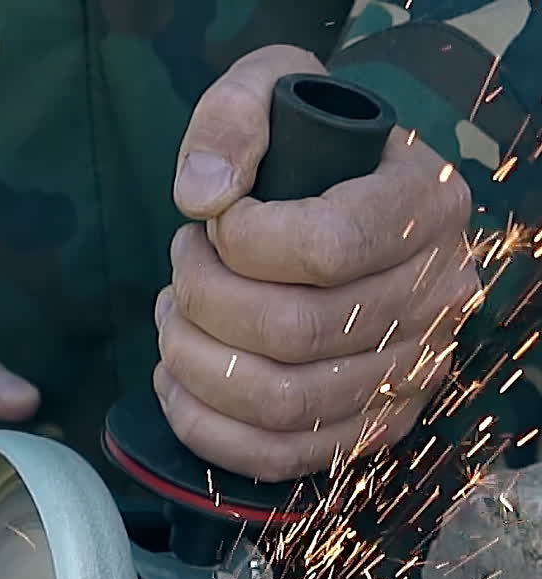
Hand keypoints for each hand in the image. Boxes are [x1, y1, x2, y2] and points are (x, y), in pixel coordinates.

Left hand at [154, 45, 478, 481]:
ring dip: (197, 366)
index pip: (328, 246)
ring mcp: (408, 373)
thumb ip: (235, 116)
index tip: (213, 223)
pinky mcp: (372, 427)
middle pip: (296, 333)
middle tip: (180, 270)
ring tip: (173, 321)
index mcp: (426, 206)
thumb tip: (202, 196)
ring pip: (284, 404)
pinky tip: (176, 384)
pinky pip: (282, 457)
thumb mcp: (278, 93)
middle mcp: (434, 297)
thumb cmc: (311, 153)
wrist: (354, 210)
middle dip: (204, 302)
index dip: (243, 243)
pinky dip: (208, 430)